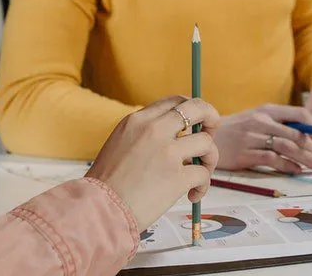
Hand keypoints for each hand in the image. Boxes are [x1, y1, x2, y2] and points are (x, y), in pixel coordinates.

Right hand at [86, 96, 219, 229]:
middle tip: (211, 135)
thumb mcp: (120, 144)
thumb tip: (179, 135)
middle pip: (199, 108)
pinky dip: (203, 186)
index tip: (196, 124)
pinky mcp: (177, 177)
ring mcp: (167, 152)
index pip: (176, 101)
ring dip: (209, 160)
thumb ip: (145, 134)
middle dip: (212, 119)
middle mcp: (154, 130)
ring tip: (198, 177)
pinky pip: (204, 174)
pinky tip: (192, 195)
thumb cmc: (107, 184)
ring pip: (207, 143)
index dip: (192, 110)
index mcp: (138, 119)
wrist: (98, 210)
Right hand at [212, 104, 311, 174]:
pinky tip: (299, 171)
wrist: (204, 136)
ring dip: (308, 159)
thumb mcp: (257, 119)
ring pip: (288, 148)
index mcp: (268, 110)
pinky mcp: (245, 153)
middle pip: (297, 134)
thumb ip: (279, 124)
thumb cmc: (235, 130)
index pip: (300, 113)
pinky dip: (288, 166)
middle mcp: (262, 121)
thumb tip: (308, 136)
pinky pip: (272, 159)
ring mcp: (253, 137)